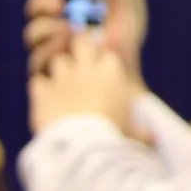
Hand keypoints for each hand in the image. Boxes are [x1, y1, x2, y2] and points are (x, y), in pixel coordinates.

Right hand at [24, 0, 142, 79]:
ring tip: (67, 29)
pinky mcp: (45, 72)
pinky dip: (51, 52)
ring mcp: (47, 49)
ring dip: (47, 28)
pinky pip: (37, 59)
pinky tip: (66, 49)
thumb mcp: (123, 19)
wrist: (124, 84)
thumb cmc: (120, 48)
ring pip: (33, 33)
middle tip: (59, 3)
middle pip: (34, 9)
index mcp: (67, 10)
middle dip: (42, 2)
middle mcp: (52, 27)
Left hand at [29, 32, 143, 135]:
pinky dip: (41, 90)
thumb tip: (152, 139)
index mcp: (112, 74)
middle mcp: (87, 70)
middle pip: (81, 43)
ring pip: (57, 59)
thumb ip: (142, 133)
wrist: (81, 147)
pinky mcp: (42, 93)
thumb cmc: (113, 140)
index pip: (108, 54)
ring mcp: (63, 79)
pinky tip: (46, 102)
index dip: (104, 63)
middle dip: (80, 51)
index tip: (104, 74)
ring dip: (59, 71)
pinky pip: (38, 82)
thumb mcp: (134, 136)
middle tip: (80, 67)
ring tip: (63, 87)